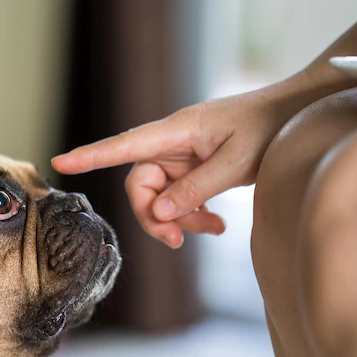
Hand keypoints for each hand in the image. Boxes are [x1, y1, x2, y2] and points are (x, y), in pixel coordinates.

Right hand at [52, 78, 311, 247]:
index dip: (90, 156)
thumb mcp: (236, 162)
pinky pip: (180, 196)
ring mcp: (183, 156)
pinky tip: (217, 224)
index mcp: (176, 131)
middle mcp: (172, 143)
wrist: (297, 114)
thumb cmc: (270, 127)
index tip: (59, 162)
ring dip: (179, 219)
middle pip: (140, 184)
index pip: (123, 146)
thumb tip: (158, 212)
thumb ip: (196, 189)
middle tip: (175, 241)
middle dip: (153, 216)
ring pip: (160, 196)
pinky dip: (193, 214)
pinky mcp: (195, 167)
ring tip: (213, 230)